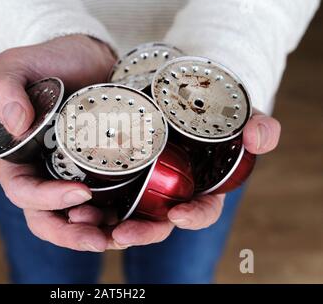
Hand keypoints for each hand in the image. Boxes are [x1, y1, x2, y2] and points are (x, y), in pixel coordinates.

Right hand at [0, 35, 115, 251]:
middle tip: (101, 238)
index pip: (23, 191)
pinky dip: (121, 218)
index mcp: (19, 158)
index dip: (47, 200)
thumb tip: (18, 126)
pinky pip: (107, 205)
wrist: (88, 57)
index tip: (80, 191)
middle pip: (49, 219)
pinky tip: (137, 219)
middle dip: (73, 235)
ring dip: (99, 234)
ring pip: (79, 220)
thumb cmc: (50, 61)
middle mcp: (44, 174)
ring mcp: (73, 176)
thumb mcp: (17, 66)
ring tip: (123, 233)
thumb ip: (5, 89)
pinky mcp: (102, 173)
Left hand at [69, 111, 281, 248]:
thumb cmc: (208, 113)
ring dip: (104, 226)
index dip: (194, 217)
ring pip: (124, 216)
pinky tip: (72, 203)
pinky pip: (101, 198)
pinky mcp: (117, 177)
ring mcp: (142, 188)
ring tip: (84, 220)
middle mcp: (168, 194)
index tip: (179, 215)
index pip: (201, 210)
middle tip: (121, 234)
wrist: (177, 97)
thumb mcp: (235, 115)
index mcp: (199, 188)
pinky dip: (88, 205)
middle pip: (156, 223)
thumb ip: (257, 125)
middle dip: (140, 232)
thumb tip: (260, 138)